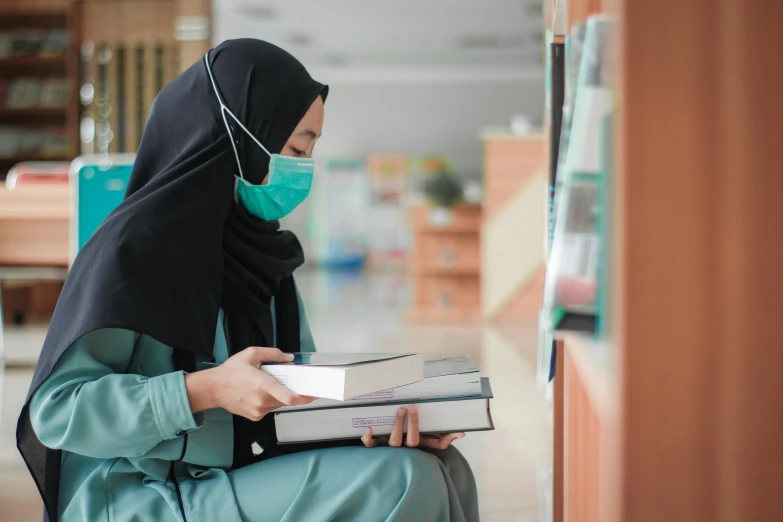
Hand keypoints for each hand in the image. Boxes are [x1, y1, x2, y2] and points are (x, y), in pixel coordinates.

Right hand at [185, 347, 315, 420]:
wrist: (213, 389)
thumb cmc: (231, 371)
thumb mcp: (251, 354)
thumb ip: (273, 354)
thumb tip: (289, 358)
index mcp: (263, 385)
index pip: (289, 397)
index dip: (305, 398)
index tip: (314, 394)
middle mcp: (262, 400)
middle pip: (287, 400)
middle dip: (294, 393)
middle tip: (297, 384)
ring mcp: (258, 410)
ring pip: (279, 404)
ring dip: (281, 396)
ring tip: (270, 384)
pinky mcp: (255, 416)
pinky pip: (270, 408)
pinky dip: (271, 401)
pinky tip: (260, 392)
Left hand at [361, 405, 465, 449]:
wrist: (392, 454)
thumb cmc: (414, 441)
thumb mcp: (430, 440)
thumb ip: (445, 437)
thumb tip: (462, 432)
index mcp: (418, 446)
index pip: (428, 442)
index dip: (433, 433)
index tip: (427, 414)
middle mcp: (405, 449)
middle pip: (410, 441)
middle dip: (412, 424)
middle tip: (411, 408)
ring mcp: (390, 448)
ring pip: (393, 442)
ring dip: (396, 426)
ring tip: (399, 410)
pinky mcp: (377, 446)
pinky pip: (371, 446)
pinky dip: (368, 438)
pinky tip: (368, 427)